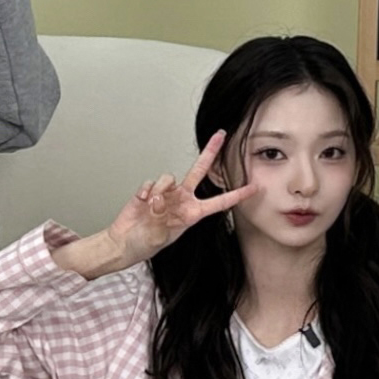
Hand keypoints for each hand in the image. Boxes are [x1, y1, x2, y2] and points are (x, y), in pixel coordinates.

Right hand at [58, 134, 254, 276]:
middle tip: (221, 135)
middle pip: (199, 171)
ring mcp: (167, 193)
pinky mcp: (149, 190)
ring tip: (151, 208)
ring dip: (160, 191)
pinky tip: (141, 203)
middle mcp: (183, 199)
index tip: (255, 187)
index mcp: (193, 213)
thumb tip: (160, 199)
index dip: (238, 194)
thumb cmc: (145, 243)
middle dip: (210, 152)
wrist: (124, 242)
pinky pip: (151, 183)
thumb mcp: (159, 238)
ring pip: (169, 177)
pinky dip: (146, 192)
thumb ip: (161, 217)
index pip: (220, 202)